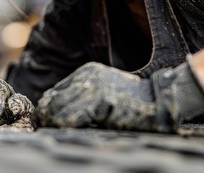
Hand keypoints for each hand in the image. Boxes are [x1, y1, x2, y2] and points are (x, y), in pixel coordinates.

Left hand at [34, 55, 203, 132]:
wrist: (156, 99)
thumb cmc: (130, 99)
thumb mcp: (103, 89)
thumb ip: (81, 95)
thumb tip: (51, 110)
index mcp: (87, 72)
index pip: (54, 92)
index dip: (48, 109)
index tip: (47, 121)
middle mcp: (88, 77)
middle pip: (54, 101)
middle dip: (47, 117)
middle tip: (47, 129)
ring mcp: (95, 88)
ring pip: (59, 110)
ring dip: (54, 123)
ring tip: (56, 131)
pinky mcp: (101, 101)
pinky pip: (73, 117)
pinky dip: (66, 125)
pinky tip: (68, 131)